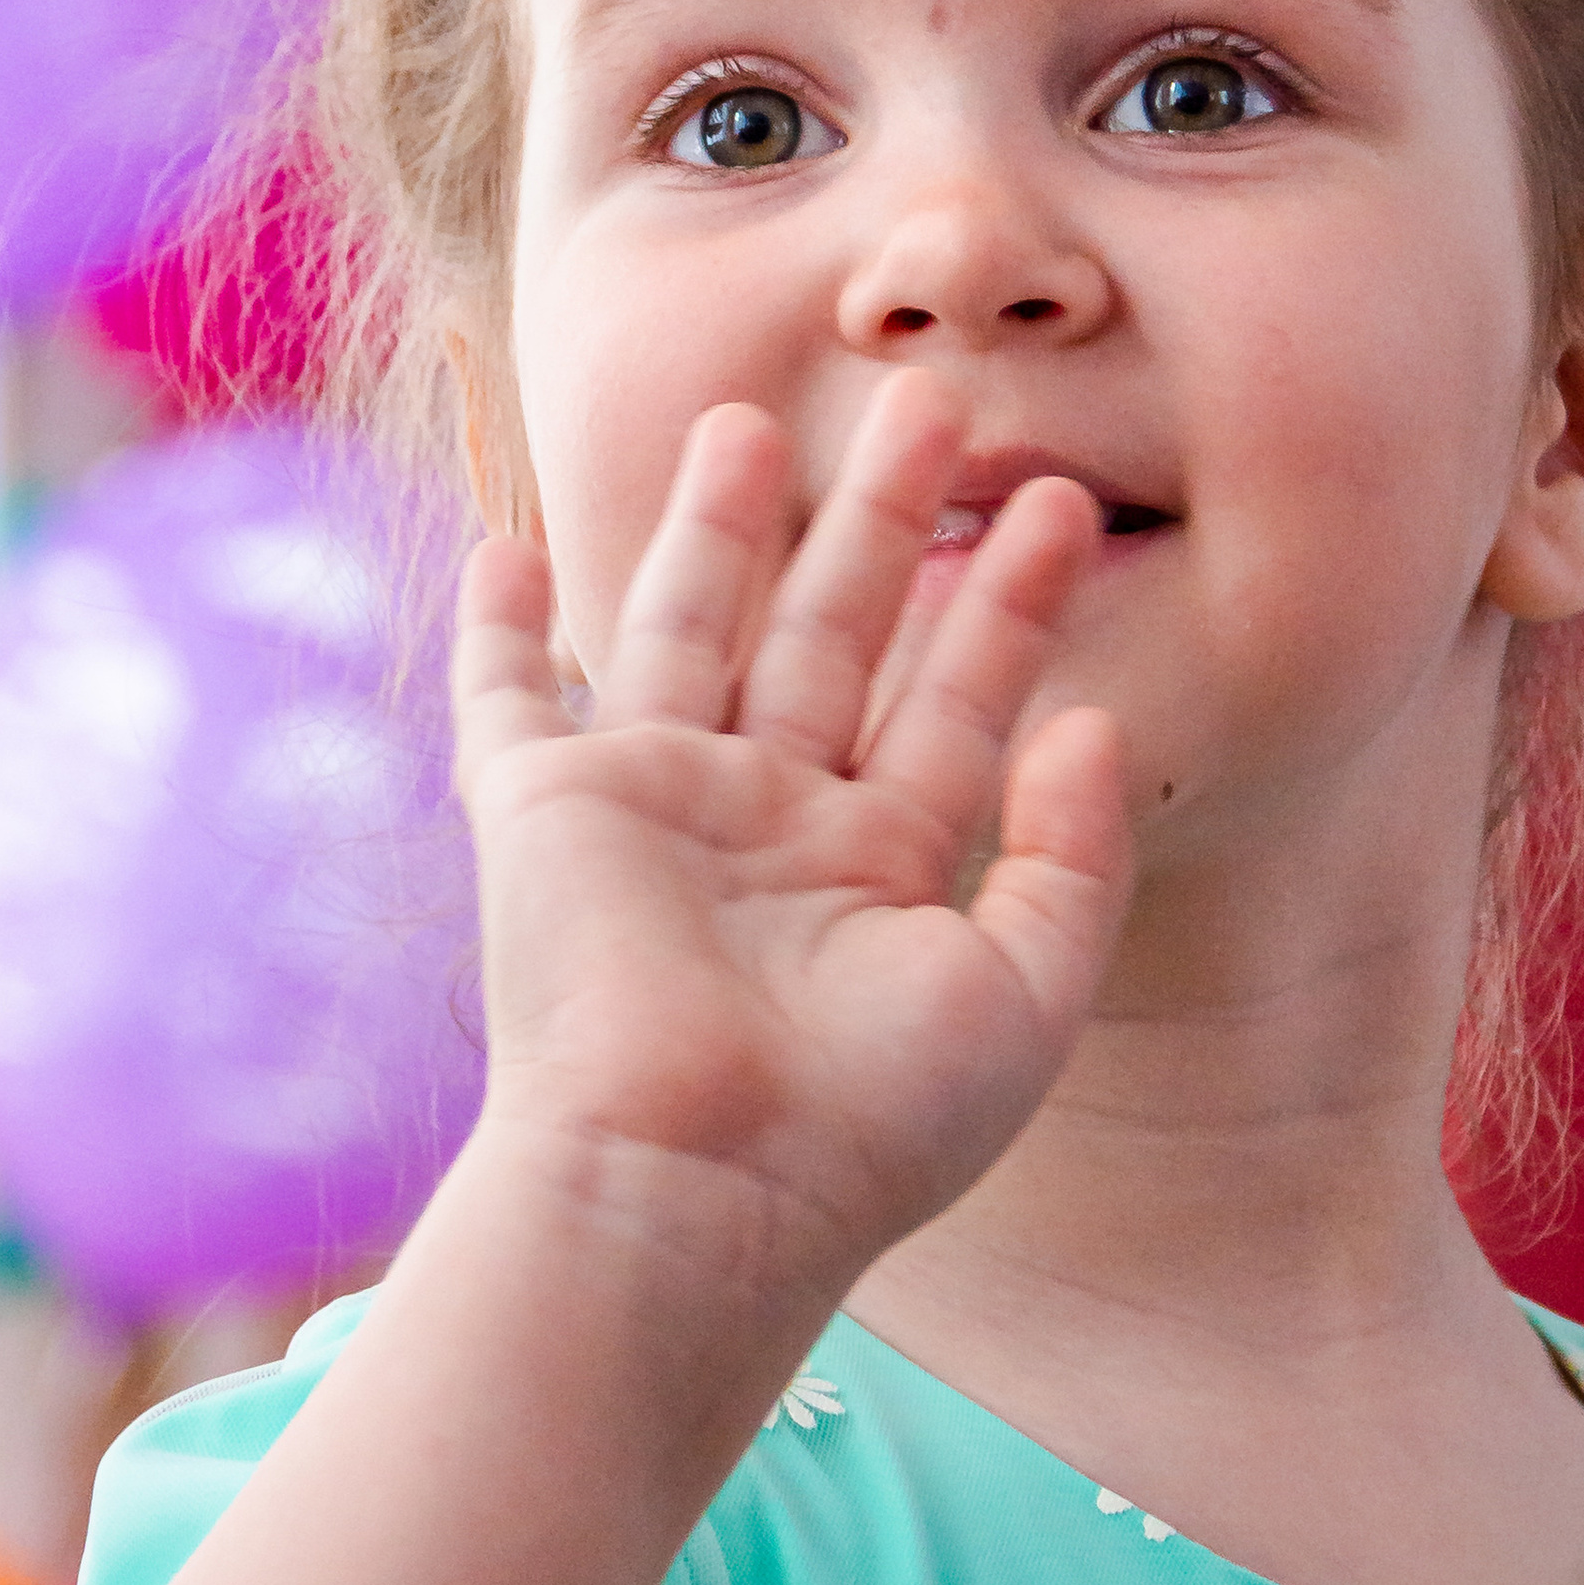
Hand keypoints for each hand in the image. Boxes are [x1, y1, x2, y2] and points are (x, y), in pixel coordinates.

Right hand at [452, 380, 1130, 1296]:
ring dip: (716, 527)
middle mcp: (765, 831)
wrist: (692, 1182)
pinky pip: (506, 701)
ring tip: (748, 416)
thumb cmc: (865, 1121)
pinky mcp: (542, 813)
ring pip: (690, 631)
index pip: (955, 707)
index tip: (1063, 503)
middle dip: (878, 521)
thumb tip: (1088, 720)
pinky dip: (495, 630)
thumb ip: (1072, 857)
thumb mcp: (1024, 994)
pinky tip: (505, 547)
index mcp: (876, 875)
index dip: (1010, 606)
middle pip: (832, 637)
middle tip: (930, 402)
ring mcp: (652, 814)